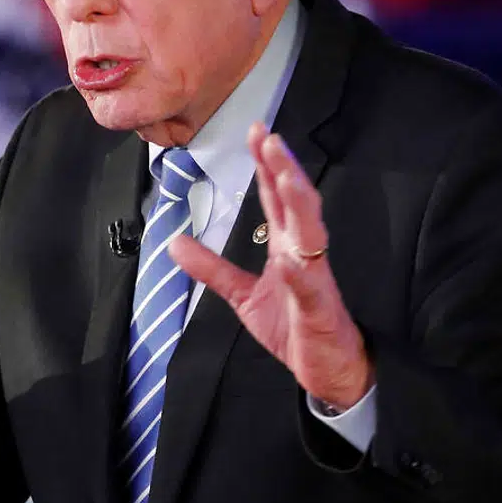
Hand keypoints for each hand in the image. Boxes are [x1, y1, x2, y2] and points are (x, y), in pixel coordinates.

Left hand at [170, 123, 371, 408]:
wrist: (328, 371)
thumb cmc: (293, 327)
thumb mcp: (243, 295)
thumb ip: (213, 268)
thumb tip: (174, 243)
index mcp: (288, 247)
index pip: (277, 198)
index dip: (267, 165)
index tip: (256, 131)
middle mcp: (304, 255)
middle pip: (296, 203)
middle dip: (284, 169)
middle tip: (270, 137)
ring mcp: (315, 280)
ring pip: (311, 234)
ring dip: (298, 204)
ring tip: (286, 176)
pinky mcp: (319, 310)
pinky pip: (310, 288)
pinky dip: (301, 273)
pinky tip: (291, 259)